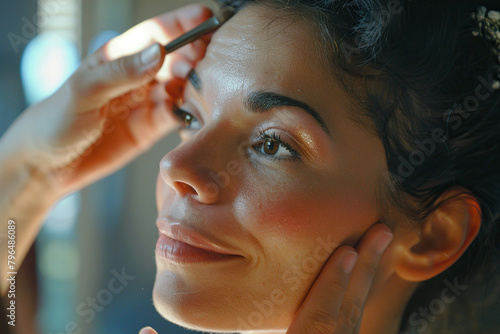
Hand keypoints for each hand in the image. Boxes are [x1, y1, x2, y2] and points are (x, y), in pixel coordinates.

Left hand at [0, 4, 211, 198]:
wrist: (49, 165)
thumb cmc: (57, 119)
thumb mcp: (84, 90)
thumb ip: (122, 72)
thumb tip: (160, 52)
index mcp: (118, 57)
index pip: (155, 33)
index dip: (181, 24)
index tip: (206, 16)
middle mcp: (137, 77)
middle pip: (175, 58)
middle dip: (195, 54)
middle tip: (210, 58)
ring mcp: (147, 102)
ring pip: (182, 86)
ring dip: (197, 83)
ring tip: (208, 85)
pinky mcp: (153, 127)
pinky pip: (179, 115)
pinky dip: (192, 111)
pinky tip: (199, 109)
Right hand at [137, 225, 392, 333]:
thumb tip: (143, 328)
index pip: (318, 328)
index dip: (331, 286)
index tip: (347, 250)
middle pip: (345, 324)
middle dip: (363, 277)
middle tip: (382, 234)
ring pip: (349, 333)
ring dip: (361, 291)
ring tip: (374, 254)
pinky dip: (349, 313)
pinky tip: (350, 293)